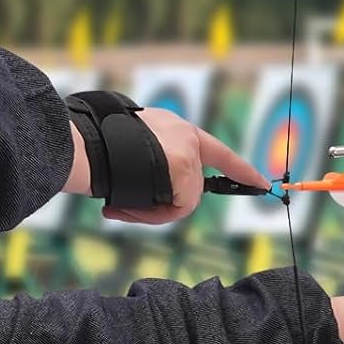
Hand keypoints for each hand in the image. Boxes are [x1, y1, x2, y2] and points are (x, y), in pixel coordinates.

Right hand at [104, 110, 268, 225]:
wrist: (83, 144)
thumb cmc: (93, 150)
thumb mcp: (129, 151)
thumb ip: (153, 166)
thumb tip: (157, 195)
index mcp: (173, 127)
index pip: (215, 150)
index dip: (239, 169)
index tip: (261, 183)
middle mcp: (186, 134)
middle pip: (191, 186)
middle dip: (163, 204)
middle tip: (125, 211)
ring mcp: (188, 150)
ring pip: (184, 200)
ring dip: (153, 212)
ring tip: (119, 208)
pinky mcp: (184, 166)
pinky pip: (179, 207)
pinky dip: (155, 215)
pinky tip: (124, 208)